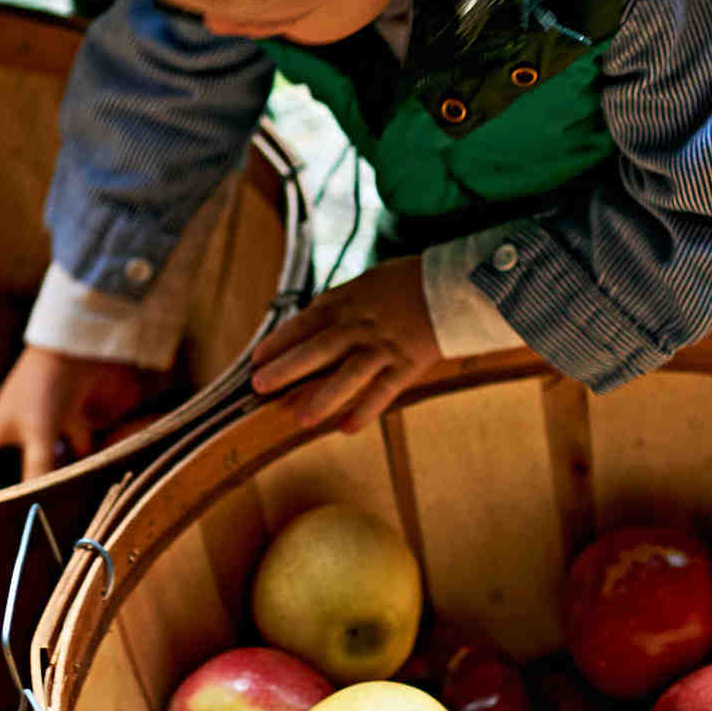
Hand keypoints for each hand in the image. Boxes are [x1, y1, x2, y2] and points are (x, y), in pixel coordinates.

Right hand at [0, 345, 137, 483]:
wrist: (72, 346)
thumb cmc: (46, 388)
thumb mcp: (40, 432)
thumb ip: (37, 467)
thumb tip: (34, 505)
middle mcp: (15, 415)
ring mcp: (40, 407)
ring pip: (32, 437)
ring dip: (32, 455)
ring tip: (36, 473)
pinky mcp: (66, 401)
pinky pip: (68, 427)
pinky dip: (74, 442)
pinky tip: (84, 454)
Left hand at [250, 256, 441, 431]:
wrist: (455, 284)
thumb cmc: (409, 281)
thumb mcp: (368, 281)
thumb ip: (342, 302)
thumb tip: (313, 318)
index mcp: (349, 300)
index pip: (305, 322)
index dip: (279, 342)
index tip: (256, 359)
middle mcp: (362, 323)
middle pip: (318, 349)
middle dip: (286, 369)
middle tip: (259, 386)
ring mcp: (385, 345)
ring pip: (348, 375)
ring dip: (322, 397)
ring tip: (299, 417)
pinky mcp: (408, 364)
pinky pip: (382, 391)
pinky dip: (364, 411)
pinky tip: (345, 429)